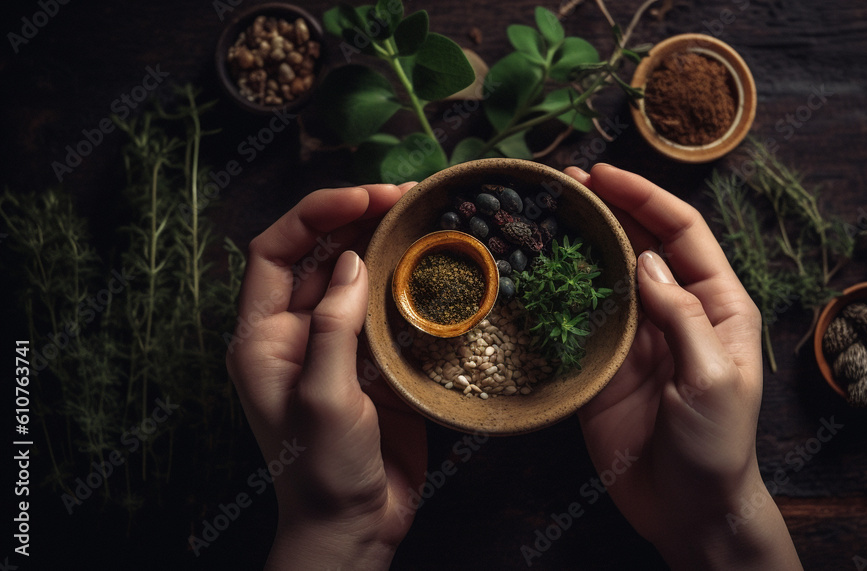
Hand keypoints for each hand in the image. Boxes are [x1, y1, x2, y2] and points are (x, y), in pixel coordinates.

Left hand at [226, 185, 426, 568]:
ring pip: (356, 276)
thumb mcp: (322, 397)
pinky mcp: (374, 362)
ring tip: (424, 217)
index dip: (315, 214)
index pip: (275, 250)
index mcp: (263, 336)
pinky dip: (408, 284)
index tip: (364, 196)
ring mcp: (337, 345)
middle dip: (358, 217)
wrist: (353, 526)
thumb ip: (333, 326)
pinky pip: (387, 310)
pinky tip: (435, 267)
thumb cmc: (322, 471)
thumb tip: (351, 261)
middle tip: (407, 195)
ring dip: (386, 244)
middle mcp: (296, 331)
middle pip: (319, 254)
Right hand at [566, 164, 800, 569]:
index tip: (603, 175)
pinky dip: (560, 291)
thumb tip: (644, 259)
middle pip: (639, 242)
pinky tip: (536, 270)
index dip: (644, 197)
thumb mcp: (712, 377)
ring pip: (606, 274)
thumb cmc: (717, 446)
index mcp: (716, 304)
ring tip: (543, 213)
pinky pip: (580, 318)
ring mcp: (636, 336)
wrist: (687, 508)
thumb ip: (680, 315)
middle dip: (606, 208)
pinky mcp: (603, 364)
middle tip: (562, 183)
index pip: (682, 232)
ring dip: (579, 242)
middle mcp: (675, 309)